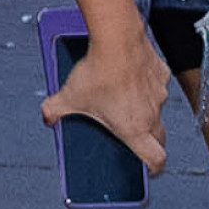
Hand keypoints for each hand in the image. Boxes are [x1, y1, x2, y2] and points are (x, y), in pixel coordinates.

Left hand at [41, 23, 169, 175]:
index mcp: (134, 128)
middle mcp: (152, 114)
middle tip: (130, 136)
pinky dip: (144, 84)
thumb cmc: (97, 71)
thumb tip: (47, 118)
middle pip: (159, 138)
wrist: (117, 38)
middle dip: (148, 141)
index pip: (156, 159)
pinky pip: (155, 85)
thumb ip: (53, 111)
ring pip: (156, 108)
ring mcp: (159, 94)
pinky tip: (126, 75)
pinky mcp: (161, 74)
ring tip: (121, 98)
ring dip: (143, 108)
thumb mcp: (68, 96)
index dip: (153, 168)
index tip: (147, 170)